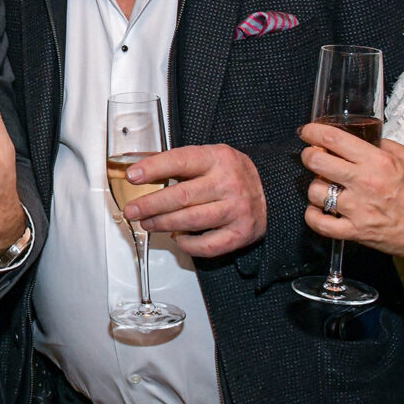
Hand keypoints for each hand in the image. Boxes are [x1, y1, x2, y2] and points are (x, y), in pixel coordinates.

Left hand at [120, 143, 265, 257]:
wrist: (271, 192)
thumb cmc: (231, 174)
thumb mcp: (209, 158)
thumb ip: (176, 163)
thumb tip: (137, 167)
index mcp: (218, 158)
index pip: (180, 161)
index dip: (154, 169)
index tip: (133, 176)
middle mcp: (228, 183)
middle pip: (182, 196)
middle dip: (151, 204)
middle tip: (132, 210)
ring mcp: (236, 209)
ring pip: (191, 221)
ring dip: (163, 224)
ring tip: (147, 223)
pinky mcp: (240, 233)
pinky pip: (207, 245)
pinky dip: (187, 244)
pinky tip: (177, 237)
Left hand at [298, 122, 403, 261]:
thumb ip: (384, 146)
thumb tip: (364, 140)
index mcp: (377, 161)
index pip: (333, 139)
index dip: (313, 132)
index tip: (307, 132)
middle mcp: (363, 182)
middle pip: (316, 162)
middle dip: (309, 156)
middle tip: (312, 156)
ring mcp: (357, 209)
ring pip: (314, 192)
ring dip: (314, 187)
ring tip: (323, 187)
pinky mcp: (356, 231)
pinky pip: (320, 224)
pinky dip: (313, 216)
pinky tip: (318, 210)